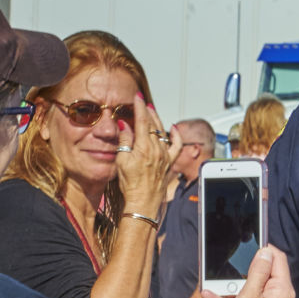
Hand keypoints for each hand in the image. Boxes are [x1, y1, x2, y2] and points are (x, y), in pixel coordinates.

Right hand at [116, 95, 180, 215]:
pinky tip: (173, 128)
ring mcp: (165, 155)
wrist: (143, 201)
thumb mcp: (122, 160)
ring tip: (151, 110)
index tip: (137, 96)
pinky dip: (175, 135)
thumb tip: (125, 124)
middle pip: (153, 124)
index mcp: (144, 146)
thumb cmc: (130, 183)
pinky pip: (176, 145)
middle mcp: (157, 149)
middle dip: (147, 110)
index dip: (139, 107)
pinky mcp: (169, 162)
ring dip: (157, 120)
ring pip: (162, 132)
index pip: (142, 121)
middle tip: (142, 101)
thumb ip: (125, 140)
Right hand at [203, 246, 294, 297]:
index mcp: (283, 292)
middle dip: (244, 270)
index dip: (265, 250)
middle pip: (264, 274)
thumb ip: (258, 271)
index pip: (279, 261)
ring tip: (213, 284)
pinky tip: (209, 296)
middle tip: (229, 266)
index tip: (250, 244)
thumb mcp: (249, 295)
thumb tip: (266, 252)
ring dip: (230, 286)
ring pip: (250, 289)